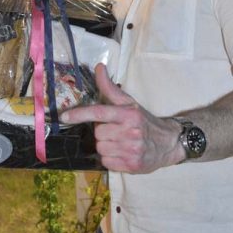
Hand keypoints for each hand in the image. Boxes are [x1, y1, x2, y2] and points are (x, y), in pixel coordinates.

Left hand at [60, 64, 181, 172]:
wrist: (168, 143)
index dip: (79, 114)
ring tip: (120, 143)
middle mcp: (130, 132)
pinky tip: (122, 153)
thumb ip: (110, 88)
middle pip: (98, 133)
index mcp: (129, 114)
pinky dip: (111, 159)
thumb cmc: (145, 122)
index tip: (64, 117)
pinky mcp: (131, 165)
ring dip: (106, 146)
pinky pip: (106, 162)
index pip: (99, 113)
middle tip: (116, 131)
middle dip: (103, 132)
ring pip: (100, 148)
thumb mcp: (130, 103)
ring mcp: (131, 150)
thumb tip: (98, 67)